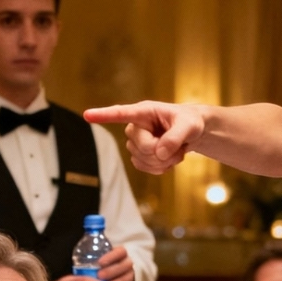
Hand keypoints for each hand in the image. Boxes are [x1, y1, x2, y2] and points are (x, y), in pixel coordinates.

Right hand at [85, 102, 204, 173]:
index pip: (120, 113)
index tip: (87, 115)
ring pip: (141, 160)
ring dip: (163, 161)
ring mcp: (136, 143)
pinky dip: (161, 168)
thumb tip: (159, 153)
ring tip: (177, 151)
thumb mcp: (189, 126)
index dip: (104, 115)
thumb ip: (175, 137)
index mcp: (144, 112)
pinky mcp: (140, 156)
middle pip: (140, 146)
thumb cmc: (191, 122)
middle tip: (179, 146)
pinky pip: (145, 168)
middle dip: (161, 151)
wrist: (193, 133)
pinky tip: (170, 159)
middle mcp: (136, 126)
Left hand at [97, 246, 134, 280]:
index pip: (120, 252)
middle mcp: (128, 263)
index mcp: (121, 253)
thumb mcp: (101, 259)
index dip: (111, 257)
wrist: (116, 274)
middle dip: (111, 271)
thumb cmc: (104, 265)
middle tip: (99, 276)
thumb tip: (79, 267)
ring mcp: (130, 274)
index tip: (100, 263)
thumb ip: (94, 261)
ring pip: (127, 278)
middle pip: (124, 265)